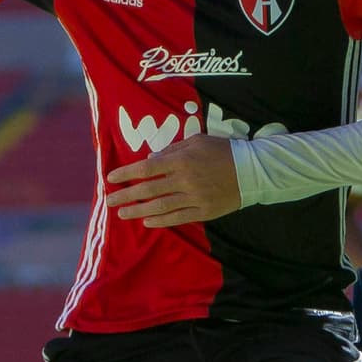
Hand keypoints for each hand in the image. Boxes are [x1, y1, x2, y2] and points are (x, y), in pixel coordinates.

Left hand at [106, 134, 240, 226]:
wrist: (252, 170)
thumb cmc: (223, 150)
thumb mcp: (197, 141)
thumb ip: (172, 150)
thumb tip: (151, 159)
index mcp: (181, 160)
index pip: (146, 168)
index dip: (126, 174)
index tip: (111, 178)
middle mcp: (184, 180)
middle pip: (148, 190)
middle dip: (126, 195)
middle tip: (109, 201)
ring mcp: (194, 197)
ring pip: (159, 207)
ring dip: (137, 211)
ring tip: (122, 214)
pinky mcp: (204, 211)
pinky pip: (177, 218)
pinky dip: (160, 220)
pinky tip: (147, 221)